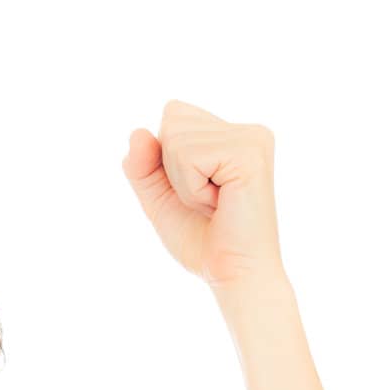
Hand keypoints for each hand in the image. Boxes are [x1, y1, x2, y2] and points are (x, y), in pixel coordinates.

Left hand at [121, 100, 285, 293]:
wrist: (232, 275)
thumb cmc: (202, 241)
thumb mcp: (160, 197)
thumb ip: (143, 165)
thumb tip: (137, 131)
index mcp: (232, 134)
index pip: (173, 114)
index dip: (166, 160)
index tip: (199, 192)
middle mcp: (248, 130)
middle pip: (172, 118)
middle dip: (172, 169)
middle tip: (206, 201)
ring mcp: (252, 138)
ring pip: (176, 137)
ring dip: (183, 183)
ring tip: (214, 204)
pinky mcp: (250, 153)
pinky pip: (188, 156)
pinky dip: (191, 189)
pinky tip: (219, 204)